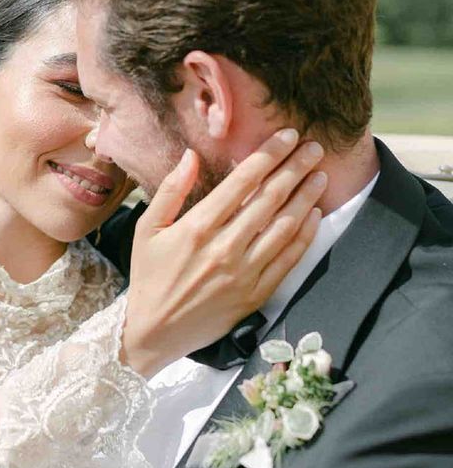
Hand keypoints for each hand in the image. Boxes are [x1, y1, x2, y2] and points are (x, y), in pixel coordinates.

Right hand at [122, 129, 326, 377]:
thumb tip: (191, 154)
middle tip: (315, 148)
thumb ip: (170, 190)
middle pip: (269, 200)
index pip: (241, 183)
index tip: (287, 136)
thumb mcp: (147, 228)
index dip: (268, 156)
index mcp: (197, 228)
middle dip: (295, 169)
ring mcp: (244, 273)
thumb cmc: (149, 275)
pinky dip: (304, 236)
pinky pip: (288, 260)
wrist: (154, 332)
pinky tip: (314, 217)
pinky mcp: (256, 295)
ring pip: (284, 228)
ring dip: (305, 198)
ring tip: (320, 176)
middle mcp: (225, 248)